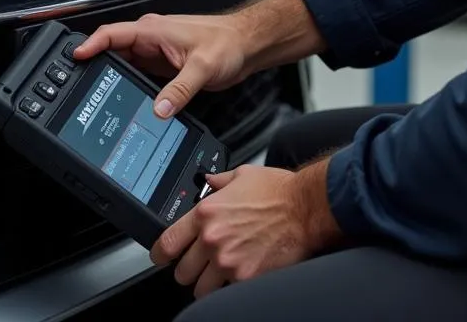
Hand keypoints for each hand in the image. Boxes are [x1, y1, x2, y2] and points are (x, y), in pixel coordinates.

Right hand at [72, 12, 248, 117]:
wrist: (245, 46)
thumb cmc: (228, 45)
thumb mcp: (202, 67)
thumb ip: (180, 90)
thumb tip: (159, 110)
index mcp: (154, 30)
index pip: (112, 34)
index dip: (90, 45)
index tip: (74, 58)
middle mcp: (150, 38)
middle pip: (111, 50)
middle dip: (93, 65)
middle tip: (76, 85)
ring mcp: (154, 51)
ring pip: (122, 63)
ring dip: (109, 76)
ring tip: (92, 96)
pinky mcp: (161, 65)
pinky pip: (136, 73)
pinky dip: (126, 84)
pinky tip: (121, 99)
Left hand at [152, 160, 341, 297]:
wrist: (306, 208)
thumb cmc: (279, 191)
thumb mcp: (244, 175)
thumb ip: (219, 181)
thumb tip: (208, 181)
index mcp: (207, 213)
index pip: (167, 242)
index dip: (160, 253)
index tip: (161, 256)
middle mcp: (213, 239)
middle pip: (182, 271)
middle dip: (189, 268)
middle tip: (200, 263)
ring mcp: (228, 261)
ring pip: (200, 288)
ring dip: (208, 282)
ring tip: (220, 272)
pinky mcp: (245, 278)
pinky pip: (226, 292)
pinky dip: (231, 286)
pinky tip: (241, 273)